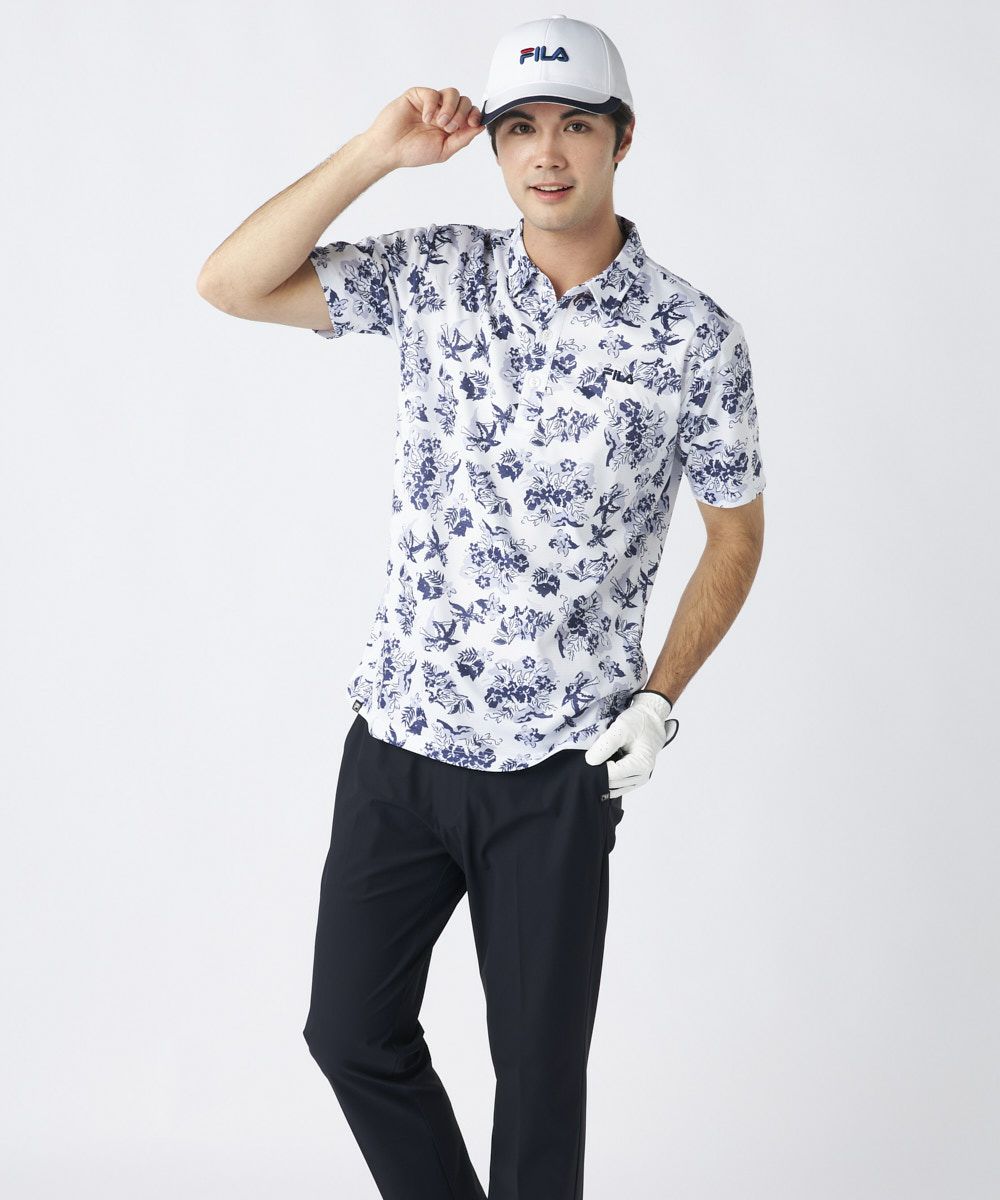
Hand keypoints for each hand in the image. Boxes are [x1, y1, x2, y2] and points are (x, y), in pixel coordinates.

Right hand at [363, 86, 484, 170]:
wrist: (389, 149)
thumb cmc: (412, 152)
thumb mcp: (444, 150)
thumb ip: (462, 139)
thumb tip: (481, 127)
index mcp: (451, 125)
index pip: (470, 113)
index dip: (475, 115)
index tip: (473, 123)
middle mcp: (442, 112)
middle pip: (464, 101)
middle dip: (462, 114)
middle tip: (449, 128)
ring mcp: (430, 103)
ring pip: (452, 93)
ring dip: (450, 108)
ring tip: (440, 123)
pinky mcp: (417, 95)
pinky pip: (432, 93)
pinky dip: (432, 106)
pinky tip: (426, 118)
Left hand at [584, 691, 678, 799]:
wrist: (650, 720)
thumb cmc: (639, 722)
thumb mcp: (621, 728)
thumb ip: (605, 745)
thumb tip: (590, 761)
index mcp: (642, 765)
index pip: (612, 774)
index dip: (599, 764)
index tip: (594, 751)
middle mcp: (642, 776)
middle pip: (612, 782)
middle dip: (601, 769)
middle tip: (598, 752)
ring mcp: (638, 780)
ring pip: (612, 786)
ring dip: (604, 773)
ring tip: (604, 756)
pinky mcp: (634, 780)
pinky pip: (616, 786)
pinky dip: (608, 777)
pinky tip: (607, 763)